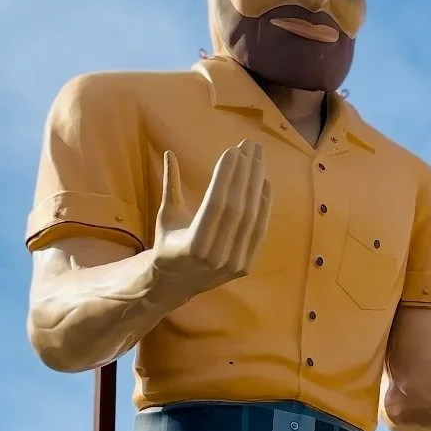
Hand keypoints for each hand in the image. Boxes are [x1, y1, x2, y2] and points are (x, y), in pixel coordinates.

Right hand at [149, 140, 271, 300]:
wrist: (176, 284)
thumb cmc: (168, 244)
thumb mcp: (166, 216)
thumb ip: (170, 186)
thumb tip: (169, 153)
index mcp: (192, 245)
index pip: (216, 203)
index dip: (226, 175)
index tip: (233, 150)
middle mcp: (216, 256)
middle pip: (237, 207)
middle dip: (245, 173)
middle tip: (249, 146)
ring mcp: (233, 263)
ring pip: (251, 217)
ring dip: (256, 184)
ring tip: (258, 158)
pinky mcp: (245, 266)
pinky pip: (259, 231)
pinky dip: (264, 206)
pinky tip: (264, 182)